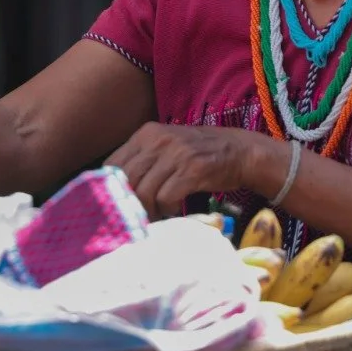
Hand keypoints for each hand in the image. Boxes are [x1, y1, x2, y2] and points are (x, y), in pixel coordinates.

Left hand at [105, 123, 264, 218]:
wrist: (240, 151)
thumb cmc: (199, 154)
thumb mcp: (167, 148)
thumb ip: (143, 162)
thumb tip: (116, 192)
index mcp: (146, 133)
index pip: (112, 164)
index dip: (110, 189)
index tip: (117, 205)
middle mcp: (158, 140)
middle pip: (125, 180)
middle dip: (128, 204)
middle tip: (136, 216)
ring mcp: (175, 154)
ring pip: (144, 191)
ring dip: (148, 210)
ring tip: (156, 215)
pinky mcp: (192, 170)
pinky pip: (166, 197)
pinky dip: (166, 209)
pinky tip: (173, 210)